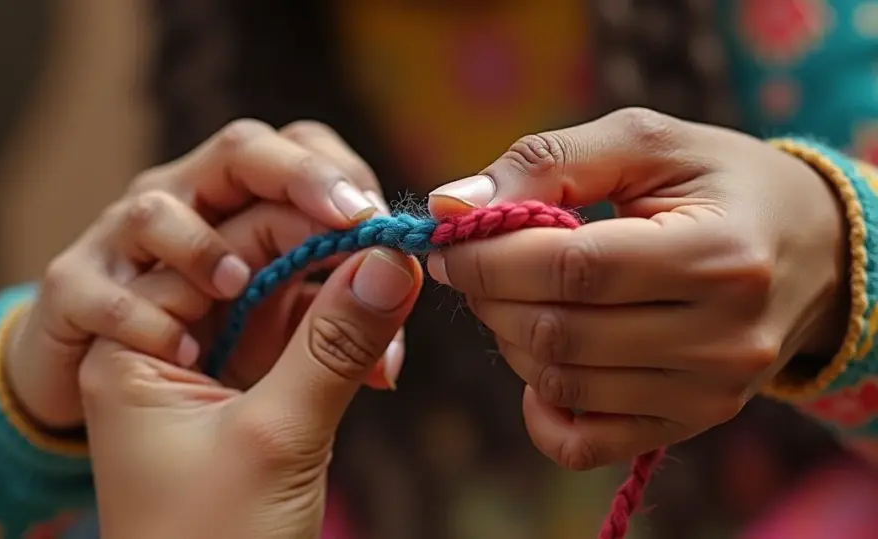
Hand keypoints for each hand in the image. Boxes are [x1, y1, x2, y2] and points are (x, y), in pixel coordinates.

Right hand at [3, 120, 399, 428]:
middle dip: (296, 175)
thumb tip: (397, 330)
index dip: (342, 176)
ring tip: (241, 284)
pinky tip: (185, 355)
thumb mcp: (284, 357)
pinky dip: (137, 317)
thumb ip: (334, 332)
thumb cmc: (210, 372)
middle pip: (238, 153)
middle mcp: (188, 211)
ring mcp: (124, 248)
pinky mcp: (75, 296)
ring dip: (203, 244)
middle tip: (347, 216)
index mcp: (246, 213)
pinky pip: (92, 290)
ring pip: (154, 209)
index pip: (299, 155)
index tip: (384, 224)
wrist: (120, 425)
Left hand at [80, 247, 422, 538]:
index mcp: (135, 340)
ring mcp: (213, 369)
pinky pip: (302, 342)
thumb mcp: (275, 438)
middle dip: (326, 255)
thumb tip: (394, 257)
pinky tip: (386, 361)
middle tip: (396, 252)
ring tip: (399, 308)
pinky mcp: (252, 395)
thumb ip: (334, 343)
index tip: (370, 213)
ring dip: (344, 300)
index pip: (216, 245)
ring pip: (285, 298)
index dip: (295, 218)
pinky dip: (346, 344)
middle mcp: (170, 343)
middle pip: (251, 261)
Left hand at [425, 108, 849, 469]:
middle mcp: (724, 338)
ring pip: (560, 383)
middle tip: (476, 262)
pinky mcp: (689, 424)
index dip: (490, 257)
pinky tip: (542, 359)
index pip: (573, 270)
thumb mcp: (646, 143)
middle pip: (557, 332)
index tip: (450, 239)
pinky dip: (539, 406)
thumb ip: (547, 161)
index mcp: (719, 255)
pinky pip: (582, 442)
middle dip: (489, 293)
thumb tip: (449, 202)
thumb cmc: (718, 184)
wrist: (808, 250)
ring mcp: (709, 394)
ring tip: (515, 295)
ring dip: (509, 337)